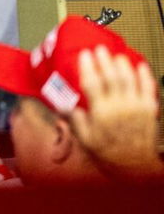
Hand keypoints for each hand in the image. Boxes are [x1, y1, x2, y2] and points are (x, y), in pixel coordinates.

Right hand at [68, 45, 163, 180]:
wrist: (134, 165)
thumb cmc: (108, 152)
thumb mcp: (85, 139)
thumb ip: (76, 119)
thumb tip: (64, 104)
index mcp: (100, 113)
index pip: (92, 83)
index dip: (88, 67)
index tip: (84, 55)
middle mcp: (119, 107)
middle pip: (111, 77)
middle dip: (104, 60)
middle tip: (99, 49)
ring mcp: (136, 107)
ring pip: (130, 79)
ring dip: (122, 65)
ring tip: (116, 55)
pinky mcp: (150, 109)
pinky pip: (148, 88)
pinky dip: (145, 75)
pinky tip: (140, 65)